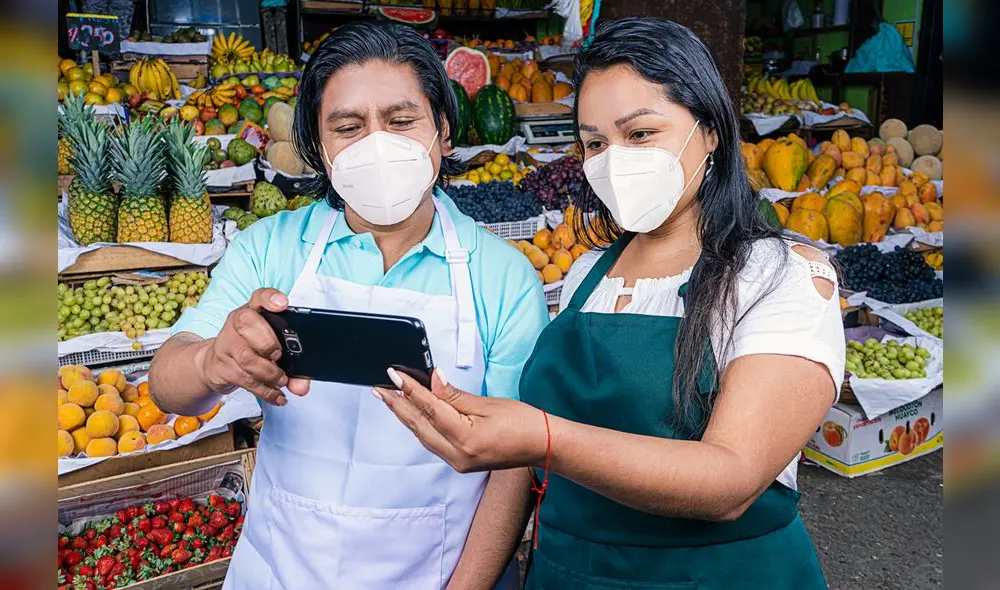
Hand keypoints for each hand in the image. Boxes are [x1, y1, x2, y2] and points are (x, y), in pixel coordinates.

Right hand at [198, 288, 309, 404]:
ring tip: (282, 381)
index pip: (259, 297)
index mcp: (253, 310)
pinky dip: (264, 391)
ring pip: (246, 356)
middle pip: (247, 324)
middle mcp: (237, 323)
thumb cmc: (253, 348)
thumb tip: (301, 386)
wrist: (217, 363)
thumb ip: (293, 362)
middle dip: (267, 342)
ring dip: (269, 373)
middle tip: (279, 356)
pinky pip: (244, 379)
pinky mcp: (222, 366)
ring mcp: (226, 343)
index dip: (270, 298)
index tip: (282, 304)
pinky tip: (277, 396)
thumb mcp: (273, 345)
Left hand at [376, 368, 546, 472]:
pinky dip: (421, 426)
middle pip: (419, 426)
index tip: (393, 374)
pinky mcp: (461, 462)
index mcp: (466, 439)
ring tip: (391, 398)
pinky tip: (414, 414)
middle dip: (398, 405)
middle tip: (379, 388)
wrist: (544, 446)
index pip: (429, 409)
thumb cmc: (524, 423)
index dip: (409, 389)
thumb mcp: (488, 404)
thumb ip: (455, 395)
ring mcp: (458, 462)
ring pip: (423, 436)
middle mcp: (458, 455)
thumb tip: (432, 379)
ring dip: (406, 416)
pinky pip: (433, 442)